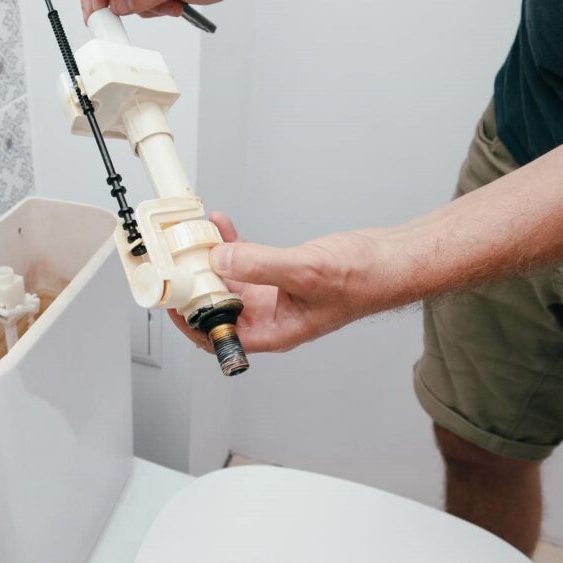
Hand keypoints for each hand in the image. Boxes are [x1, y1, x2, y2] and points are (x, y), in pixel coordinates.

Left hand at [169, 213, 397, 353]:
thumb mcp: (305, 271)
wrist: (391, 260)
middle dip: (194, 284)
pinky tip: (221, 225)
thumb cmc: (364, 280)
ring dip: (209, 259)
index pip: (218, 337)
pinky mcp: (279, 273)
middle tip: (174, 260)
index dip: (190, 321)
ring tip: (192, 236)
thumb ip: (259, 265)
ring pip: (228, 280)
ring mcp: (274, 295)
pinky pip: (245, 261)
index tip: (171, 298)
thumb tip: (219, 259)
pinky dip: (230, 244)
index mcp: (274, 332)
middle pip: (217, 307)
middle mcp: (270, 317)